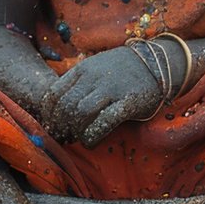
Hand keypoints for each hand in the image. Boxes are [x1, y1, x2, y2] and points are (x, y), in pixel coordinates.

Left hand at [39, 46, 164, 145]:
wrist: (156, 62)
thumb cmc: (122, 69)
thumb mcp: (95, 68)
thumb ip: (77, 83)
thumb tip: (56, 109)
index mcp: (82, 69)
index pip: (54, 94)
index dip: (49, 115)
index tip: (52, 127)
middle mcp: (94, 77)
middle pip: (66, 106)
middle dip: (61, 127)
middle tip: (64, 138)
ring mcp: (111, 88)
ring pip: (81, 112)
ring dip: (76, 131)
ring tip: (78, 139)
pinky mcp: (128, 101)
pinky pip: (104, 121)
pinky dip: (93, 135)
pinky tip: (91, 141)